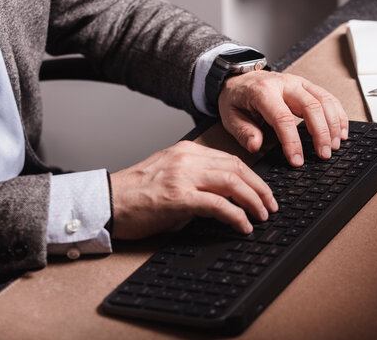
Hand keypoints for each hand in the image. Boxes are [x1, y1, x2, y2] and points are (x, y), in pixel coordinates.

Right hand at [109, 141, 277, 239]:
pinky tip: (243, 225)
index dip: (252, 177)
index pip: (230, 159)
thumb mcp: (169, 175)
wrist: (106, 201)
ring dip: (253, 200)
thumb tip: (223, 197)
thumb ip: (195, 179)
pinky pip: (217, 204)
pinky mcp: (178, 197)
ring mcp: (182, 176)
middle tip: (270, 205)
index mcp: (186, 151)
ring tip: (262, 216)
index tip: (263, 191)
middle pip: (236, 168)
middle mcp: (187, 159)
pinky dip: (235, 215)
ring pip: (232, 182)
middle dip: (260, 188)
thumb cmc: (134, 193)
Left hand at [218, 71, 348, 165]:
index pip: (282, 118)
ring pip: (324, 100)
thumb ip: (243, 132)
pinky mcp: (306, 85)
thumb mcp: (230, 117)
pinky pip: (328, 97)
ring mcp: (298, 83)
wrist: (238, 78)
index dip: (292, 141)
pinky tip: (341, 131)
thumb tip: (255, 145)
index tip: (297, 160)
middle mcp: (284, 84)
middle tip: (324, 155)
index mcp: (263, 91)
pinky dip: (338, 114)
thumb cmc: (236, 98)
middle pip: (311, 106)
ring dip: (333, 124)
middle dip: (321, 133)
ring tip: (334, 146)